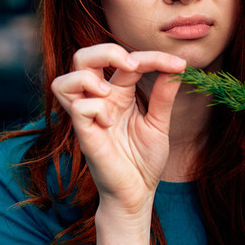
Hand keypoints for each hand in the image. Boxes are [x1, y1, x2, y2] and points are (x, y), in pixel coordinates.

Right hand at [51, 44, 185, 214]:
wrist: (138, 194)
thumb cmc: (144, 161)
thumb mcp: (159, 123)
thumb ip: (164, 94)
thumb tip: (179, 65)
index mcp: (119, 93)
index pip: (127, 60)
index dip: (153, 57)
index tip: (179, 64)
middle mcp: (100, 100)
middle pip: (83, 57)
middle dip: (107, 51)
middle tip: (132, 65)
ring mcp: (88, 117)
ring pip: (64, 79)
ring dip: (88, 77)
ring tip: (109, 92)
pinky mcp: (83, 134)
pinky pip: (78, 108)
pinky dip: (94, 107)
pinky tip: (109, 122)